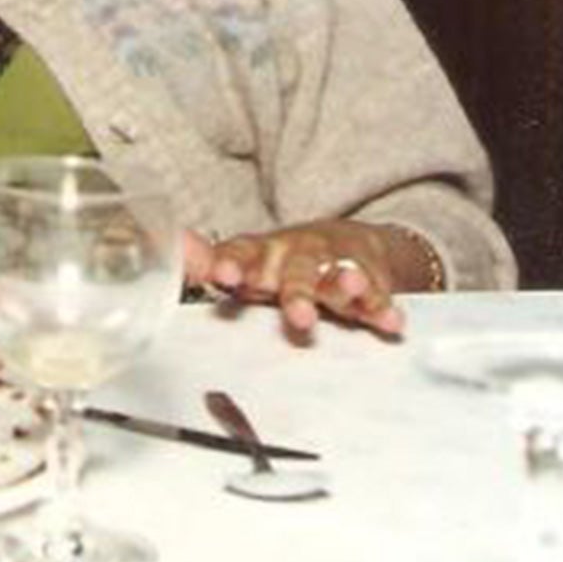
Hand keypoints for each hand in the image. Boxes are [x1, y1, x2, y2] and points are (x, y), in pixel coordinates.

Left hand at [184, 220, 404, 337]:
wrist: (342, 240)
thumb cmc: (277, 264)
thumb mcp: (243, 264)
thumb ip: (211, 263)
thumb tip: (171, 249)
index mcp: (259, 255)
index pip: (240, 254)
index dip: (230, 264)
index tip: (221, 275)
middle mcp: (296, 257)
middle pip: (296, 271)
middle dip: (298, 292)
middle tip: (298, 315)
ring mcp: (334, 266)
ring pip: (340, 276)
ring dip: (346, 284)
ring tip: (352, 289)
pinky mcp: (370, 280)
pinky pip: (378, 295)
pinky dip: (384, 307)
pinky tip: (390, 321)